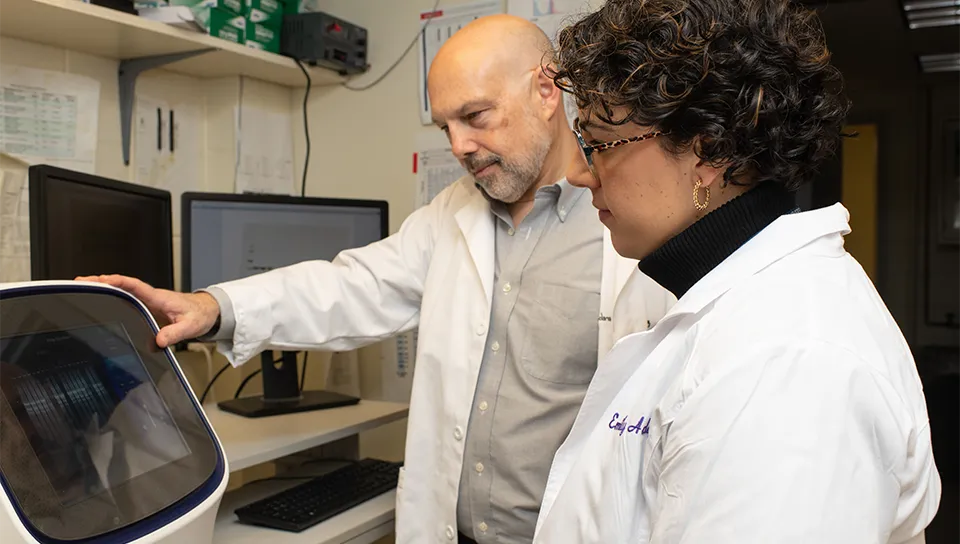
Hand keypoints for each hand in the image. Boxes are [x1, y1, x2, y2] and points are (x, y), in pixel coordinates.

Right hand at [74, 275, 220, 347]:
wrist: (208, 311)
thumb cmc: (200, 315)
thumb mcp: (190, 326)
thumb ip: (175, 333)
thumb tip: (158, 341)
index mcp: (159, 298)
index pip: (135, 286)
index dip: (118, 282)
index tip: (101, 280)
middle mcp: (152, 297)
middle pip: (123, 286)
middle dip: (102, 282)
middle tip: (81, 281)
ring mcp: (149, 301)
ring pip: (124, 291)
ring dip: (105, 288)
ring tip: (83, 287)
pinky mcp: (149, 307)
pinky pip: (129, 299)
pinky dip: (114, 296)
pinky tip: (101, 298)